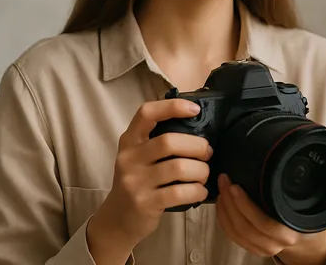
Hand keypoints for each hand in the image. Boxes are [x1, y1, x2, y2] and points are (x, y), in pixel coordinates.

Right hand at [87, 99, 212, 260]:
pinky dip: (197, 190)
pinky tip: (200, 191)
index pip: (147, 113)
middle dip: (197, 146)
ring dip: (201, 170)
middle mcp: (129, 158)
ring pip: (179, 167)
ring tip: (204, 174)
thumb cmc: (138, 181)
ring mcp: (135, 182)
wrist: (117, 219)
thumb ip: (159, 141)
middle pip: (169, 141)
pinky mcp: (144, 203)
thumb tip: (199, 127)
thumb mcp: (140, 157)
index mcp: (129, 141)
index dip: (172, 107)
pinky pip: (180, 193)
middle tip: (207, 153)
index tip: (195, 109)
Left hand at [215, 174, 325, 263]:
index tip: (235, 186)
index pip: (263, 222)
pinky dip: (223, 220)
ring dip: (224, 210)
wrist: (305, 239)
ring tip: (222, 189)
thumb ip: (293, 193)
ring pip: (235, 232)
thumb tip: (279, 165)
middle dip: (230, 202)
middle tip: (225, 180)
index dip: (245, 205)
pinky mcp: (251, 248)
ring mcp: (261, 248)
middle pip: (244, 226)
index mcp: (288, 233)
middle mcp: (274, 244)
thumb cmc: (304, 218)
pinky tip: (222, 205)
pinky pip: (232, 236)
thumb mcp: (304, 205)